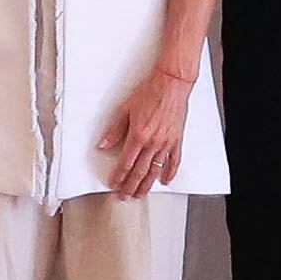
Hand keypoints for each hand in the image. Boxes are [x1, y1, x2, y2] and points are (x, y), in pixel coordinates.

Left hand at [98, 60, 200, 196]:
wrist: (172, 83)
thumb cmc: (150, 92)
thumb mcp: (126, 109)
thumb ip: (114, 129)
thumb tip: (103, 144)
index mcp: (138, 136)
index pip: (125, 163)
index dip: (118, 176)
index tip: (113, 184)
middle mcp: (152, 143)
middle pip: (139, 171)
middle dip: (130, 186)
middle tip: (124, 196)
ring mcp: (166, 143)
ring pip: (155, 171)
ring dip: (146, 185)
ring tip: (140, 194)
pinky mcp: (176, 140)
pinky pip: (173, 161)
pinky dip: (169, 173)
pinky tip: (165, 180)